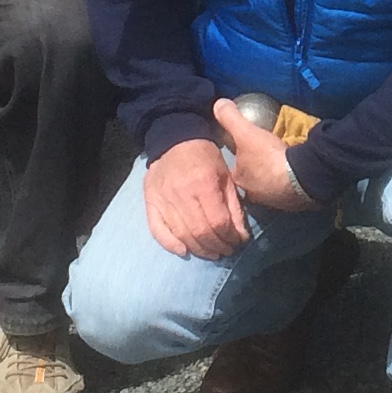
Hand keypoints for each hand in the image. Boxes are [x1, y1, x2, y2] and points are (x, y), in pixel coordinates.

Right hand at [142, 139, 249, 259]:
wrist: (174, 139)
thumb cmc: (205, 156)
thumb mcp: (226, 176)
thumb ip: (233, 206)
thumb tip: (241, 235)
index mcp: (203, 184)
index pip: (218, 222)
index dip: (229, 237)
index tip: (237, 242)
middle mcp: (181, 195)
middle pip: (200, 232)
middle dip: (217, 246)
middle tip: (226, 251)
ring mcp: (163, 200)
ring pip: (182, 235)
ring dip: (199, 249)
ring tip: (212, 253)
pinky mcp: (150, 203)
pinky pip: (157, 230)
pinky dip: (170, 245)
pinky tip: (184, 251)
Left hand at [214, 99, 317, 214]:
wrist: (302, 176)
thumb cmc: (268, 157)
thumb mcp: (245, 132)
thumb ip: (230, 118)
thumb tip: (218, 104)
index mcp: (239, 181)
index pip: (232, 169)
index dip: (236, 158)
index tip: (244, 149)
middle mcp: (253, 195)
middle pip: (251, 179)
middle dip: (255, 169)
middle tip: (264, 155)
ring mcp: (273, 200)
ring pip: (269, 185)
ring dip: (273, 176)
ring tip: (280, 161)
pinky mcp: (291, 202)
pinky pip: (286, 189)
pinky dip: (288, 181)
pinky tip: (294, 171)